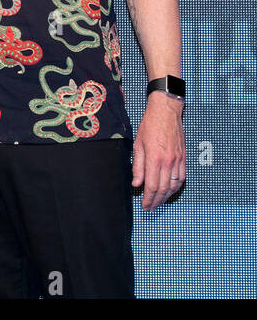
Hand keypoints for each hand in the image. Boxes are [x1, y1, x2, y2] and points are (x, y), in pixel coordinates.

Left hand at [132, 91, 185, 212]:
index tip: (144, 205)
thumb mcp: (138, 145)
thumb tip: (136, 183)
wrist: (166, 112)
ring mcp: (178, 160)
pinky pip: (181, 177)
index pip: (152, 186)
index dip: (148, 198)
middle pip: (163, 188)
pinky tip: (170, 191)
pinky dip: (176, 187)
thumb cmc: (150, 125)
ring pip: (174, 185)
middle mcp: (168, 161)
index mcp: (155, 158)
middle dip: (156, 201)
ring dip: (166, 196)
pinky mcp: (183, 157)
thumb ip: (137, 166)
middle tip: (150, 208)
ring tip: (158, 202)